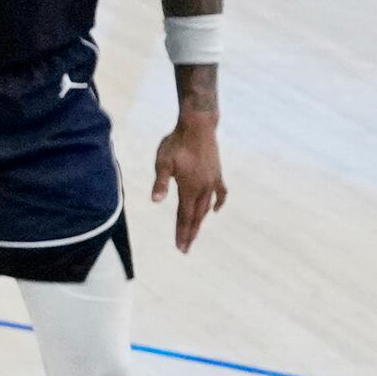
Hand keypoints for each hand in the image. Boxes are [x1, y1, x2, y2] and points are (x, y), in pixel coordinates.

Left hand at [151, 112, 226, 248]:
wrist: (198, 126)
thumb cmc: (176, 143)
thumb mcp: (163, 162)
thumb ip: (160, 182)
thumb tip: (156, 201)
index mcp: (190, 188)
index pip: (184, 216)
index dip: (182, 233)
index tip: (181, 248)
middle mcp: (204, 188)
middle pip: (196, 216)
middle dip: (190, 233)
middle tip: (185, 249)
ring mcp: (212, 181)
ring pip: (206, 207)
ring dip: (200, 221)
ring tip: (195, 233)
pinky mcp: (216, 173)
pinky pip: (220, 193)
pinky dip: (217, 203)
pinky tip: (215, 210)